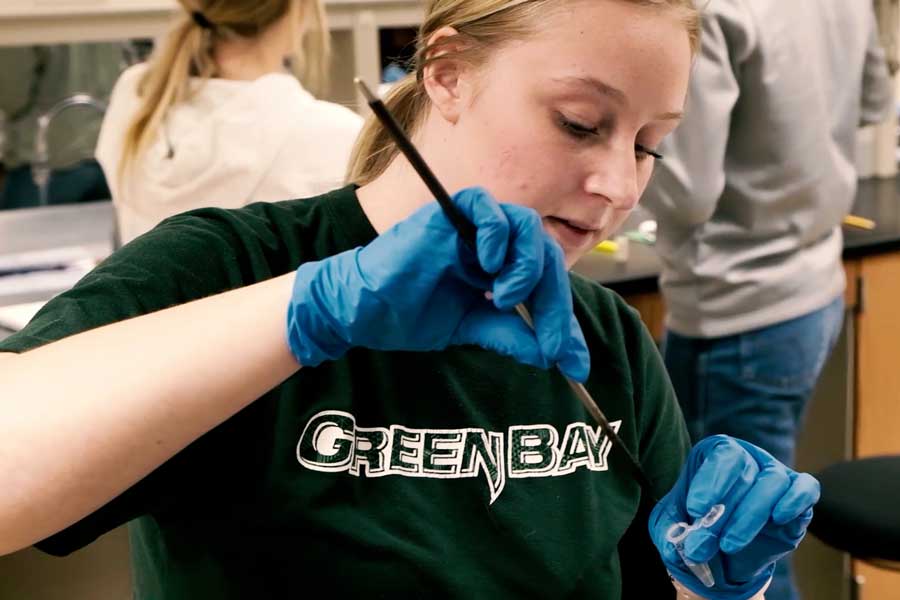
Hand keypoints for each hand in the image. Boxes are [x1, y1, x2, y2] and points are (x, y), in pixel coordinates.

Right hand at [286, 186, 589, 380]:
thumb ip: (512, 336)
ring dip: (527, 265)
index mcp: (502, 267)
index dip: (564, 323)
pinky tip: (490, 264)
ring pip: (526, 225)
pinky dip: (498, 232)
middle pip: (545, 256)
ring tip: (509, 296)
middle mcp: (493, 243)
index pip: (547, 284)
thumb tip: (553, 357)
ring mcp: (472, 227)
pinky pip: (487, 206)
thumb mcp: (473, 328)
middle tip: (552, 342)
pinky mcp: (448, 214)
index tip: (575, 364)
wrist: (364, 312)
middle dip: (556, 304)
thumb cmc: (412, 314)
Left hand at [649, 435, 819, 599]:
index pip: (721, 455)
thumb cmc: (696, 527)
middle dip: (723, 511)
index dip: (711, 481)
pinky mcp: (799, 496)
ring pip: (772, 482)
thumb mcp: (673, 525)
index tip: (696, 509)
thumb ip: (671, 530)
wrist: (723, 555)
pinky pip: (805, 488)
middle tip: (704, 543)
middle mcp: (749, 458)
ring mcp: (775, 475)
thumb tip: (677, 544)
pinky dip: (795, 500)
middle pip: (744, 472)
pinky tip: (778, 518)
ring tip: (729, 545)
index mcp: (716, 453)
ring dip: (750, 516)